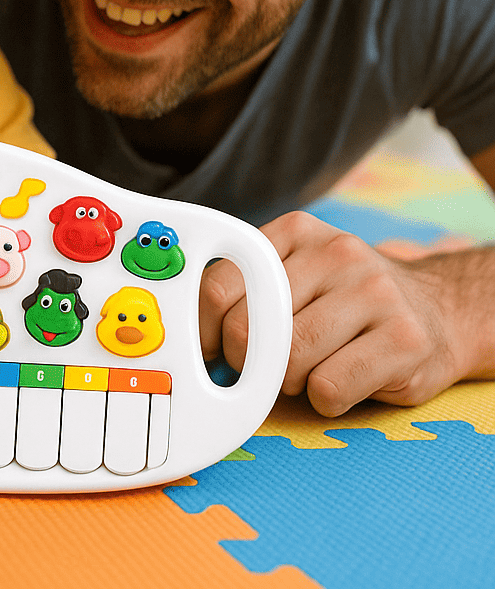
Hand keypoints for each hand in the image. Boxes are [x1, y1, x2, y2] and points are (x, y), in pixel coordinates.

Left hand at [199, 212, 481, 416]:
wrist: (438, 311)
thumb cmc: (345, 301)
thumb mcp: (295, 274)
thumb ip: (246, 289)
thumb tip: (191, 338)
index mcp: (296, 232)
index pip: (219, 284)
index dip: (205, 327)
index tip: (209, 350)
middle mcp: (337, 253)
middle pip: (248, 326)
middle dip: (247, 361)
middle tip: (265, 366)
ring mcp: (375, 293)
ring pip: (289, 360)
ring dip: (289, 381)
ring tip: (310, 368)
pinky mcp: (405, 340)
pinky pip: (329, 388)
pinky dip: (325, 398)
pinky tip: (343, 381)